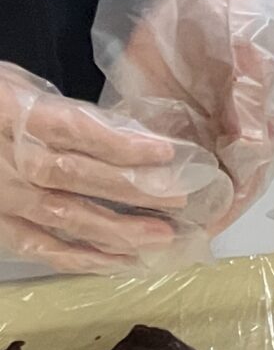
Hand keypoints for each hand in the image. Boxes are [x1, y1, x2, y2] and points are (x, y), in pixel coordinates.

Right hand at [0, 65, 212, 271]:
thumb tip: (131, 134)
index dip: (119, 144)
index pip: (72, 129)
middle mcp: (7, 158)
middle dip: (132, 190)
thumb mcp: (19, 88)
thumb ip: (65, 111)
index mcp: (13, 114)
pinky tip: (119, 261)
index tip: (165, 153)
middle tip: (180, 199)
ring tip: (161, 236)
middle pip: (73, 175)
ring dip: (115, 230)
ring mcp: (0, 195)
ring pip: (61, 215)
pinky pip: (38, 246)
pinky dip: (80, 257)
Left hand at [91, 0, 273, 235]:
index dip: (223, 211)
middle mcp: (227, 129)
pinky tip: (112, 188)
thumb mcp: (249, 45)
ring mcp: (195, 120)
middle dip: (187, 218)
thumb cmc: (240, 3)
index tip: (198, 235)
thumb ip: (253, 95)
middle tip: (155, 245)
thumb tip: (257, 149)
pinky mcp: (161, 106)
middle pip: (213, 188)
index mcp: (256, 121)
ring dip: (161, 203)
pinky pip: (149, 150)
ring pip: (180, 176)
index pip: (245, 181)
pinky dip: (136, 174)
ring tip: (130, 230)